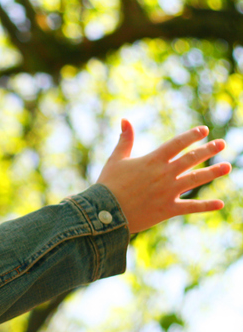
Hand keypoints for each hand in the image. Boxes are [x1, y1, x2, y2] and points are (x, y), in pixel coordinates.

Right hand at [96, 119, 231, 233]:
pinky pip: (190, 206)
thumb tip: (125, 119)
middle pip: (191, 158)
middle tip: (222, 143)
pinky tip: (220, 203)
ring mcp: (167, 191)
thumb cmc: (108, 184)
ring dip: (213, 172)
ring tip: (227, 166)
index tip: (204, 130)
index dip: (191, 135)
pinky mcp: (167, 209)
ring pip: (196, 179)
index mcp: (152, 160)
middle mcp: (164, 174)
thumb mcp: (115, 159)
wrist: (105, 212)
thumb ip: (125, 140)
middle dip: (208, 150)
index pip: (177, 143)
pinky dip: (205, 206)